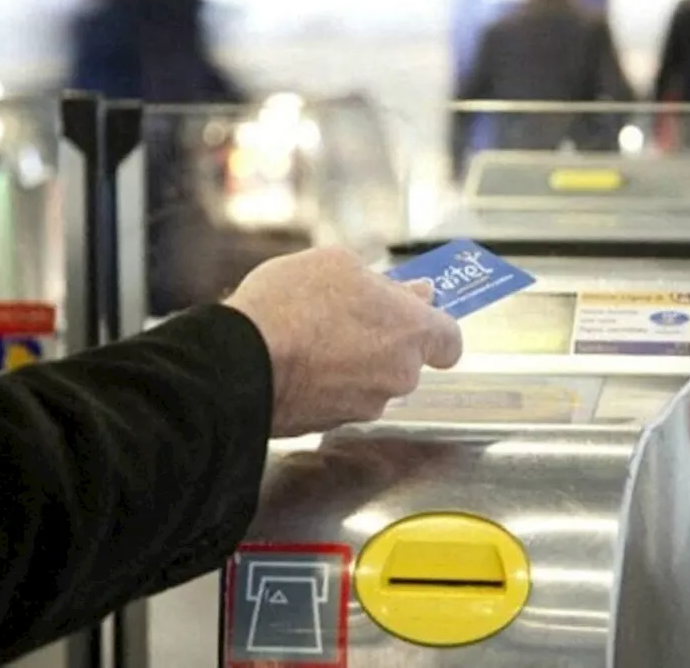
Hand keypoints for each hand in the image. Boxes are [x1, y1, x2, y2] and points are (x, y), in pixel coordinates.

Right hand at [227, 247, 462, 437]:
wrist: (240, 364)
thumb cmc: (292, 305)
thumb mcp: (339, 264)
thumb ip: (385, 282)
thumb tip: (413, 292)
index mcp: (412, 331)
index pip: (449, 341)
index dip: (432, 325)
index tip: (415, 311)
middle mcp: (398, 375)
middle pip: (405, 359)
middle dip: (383, 339)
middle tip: (349, 313)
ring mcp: (366, 405)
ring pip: (370, 380)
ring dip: (352, 361)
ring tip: (312, 334)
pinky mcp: (332, 424)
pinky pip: (339, 398)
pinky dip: (327, 383)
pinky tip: (298, 360)